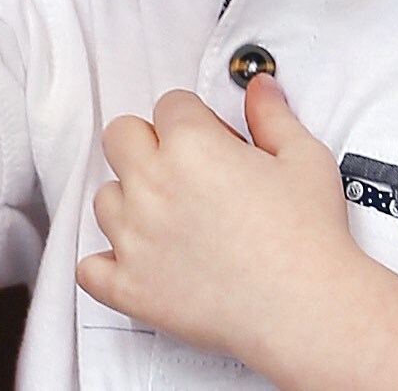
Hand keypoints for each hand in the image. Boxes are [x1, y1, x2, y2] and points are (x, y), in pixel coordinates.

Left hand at [78, 76, 384, 367]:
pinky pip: (89, 268)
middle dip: (148, 144)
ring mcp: (135, 238)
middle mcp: (153, 186)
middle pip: (120, 137)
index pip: (170, 105)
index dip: (195, 119)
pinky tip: (137, 261)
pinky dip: (106, 264)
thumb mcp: (303, 159)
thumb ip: (273, 116)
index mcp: (191, 146)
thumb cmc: (308, 238)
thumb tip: (259, 89)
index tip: (213, 141)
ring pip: (104, 198)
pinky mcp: (130, 287)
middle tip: (185, 170)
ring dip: (130, 201)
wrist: (307, 309)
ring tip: (172, 219)